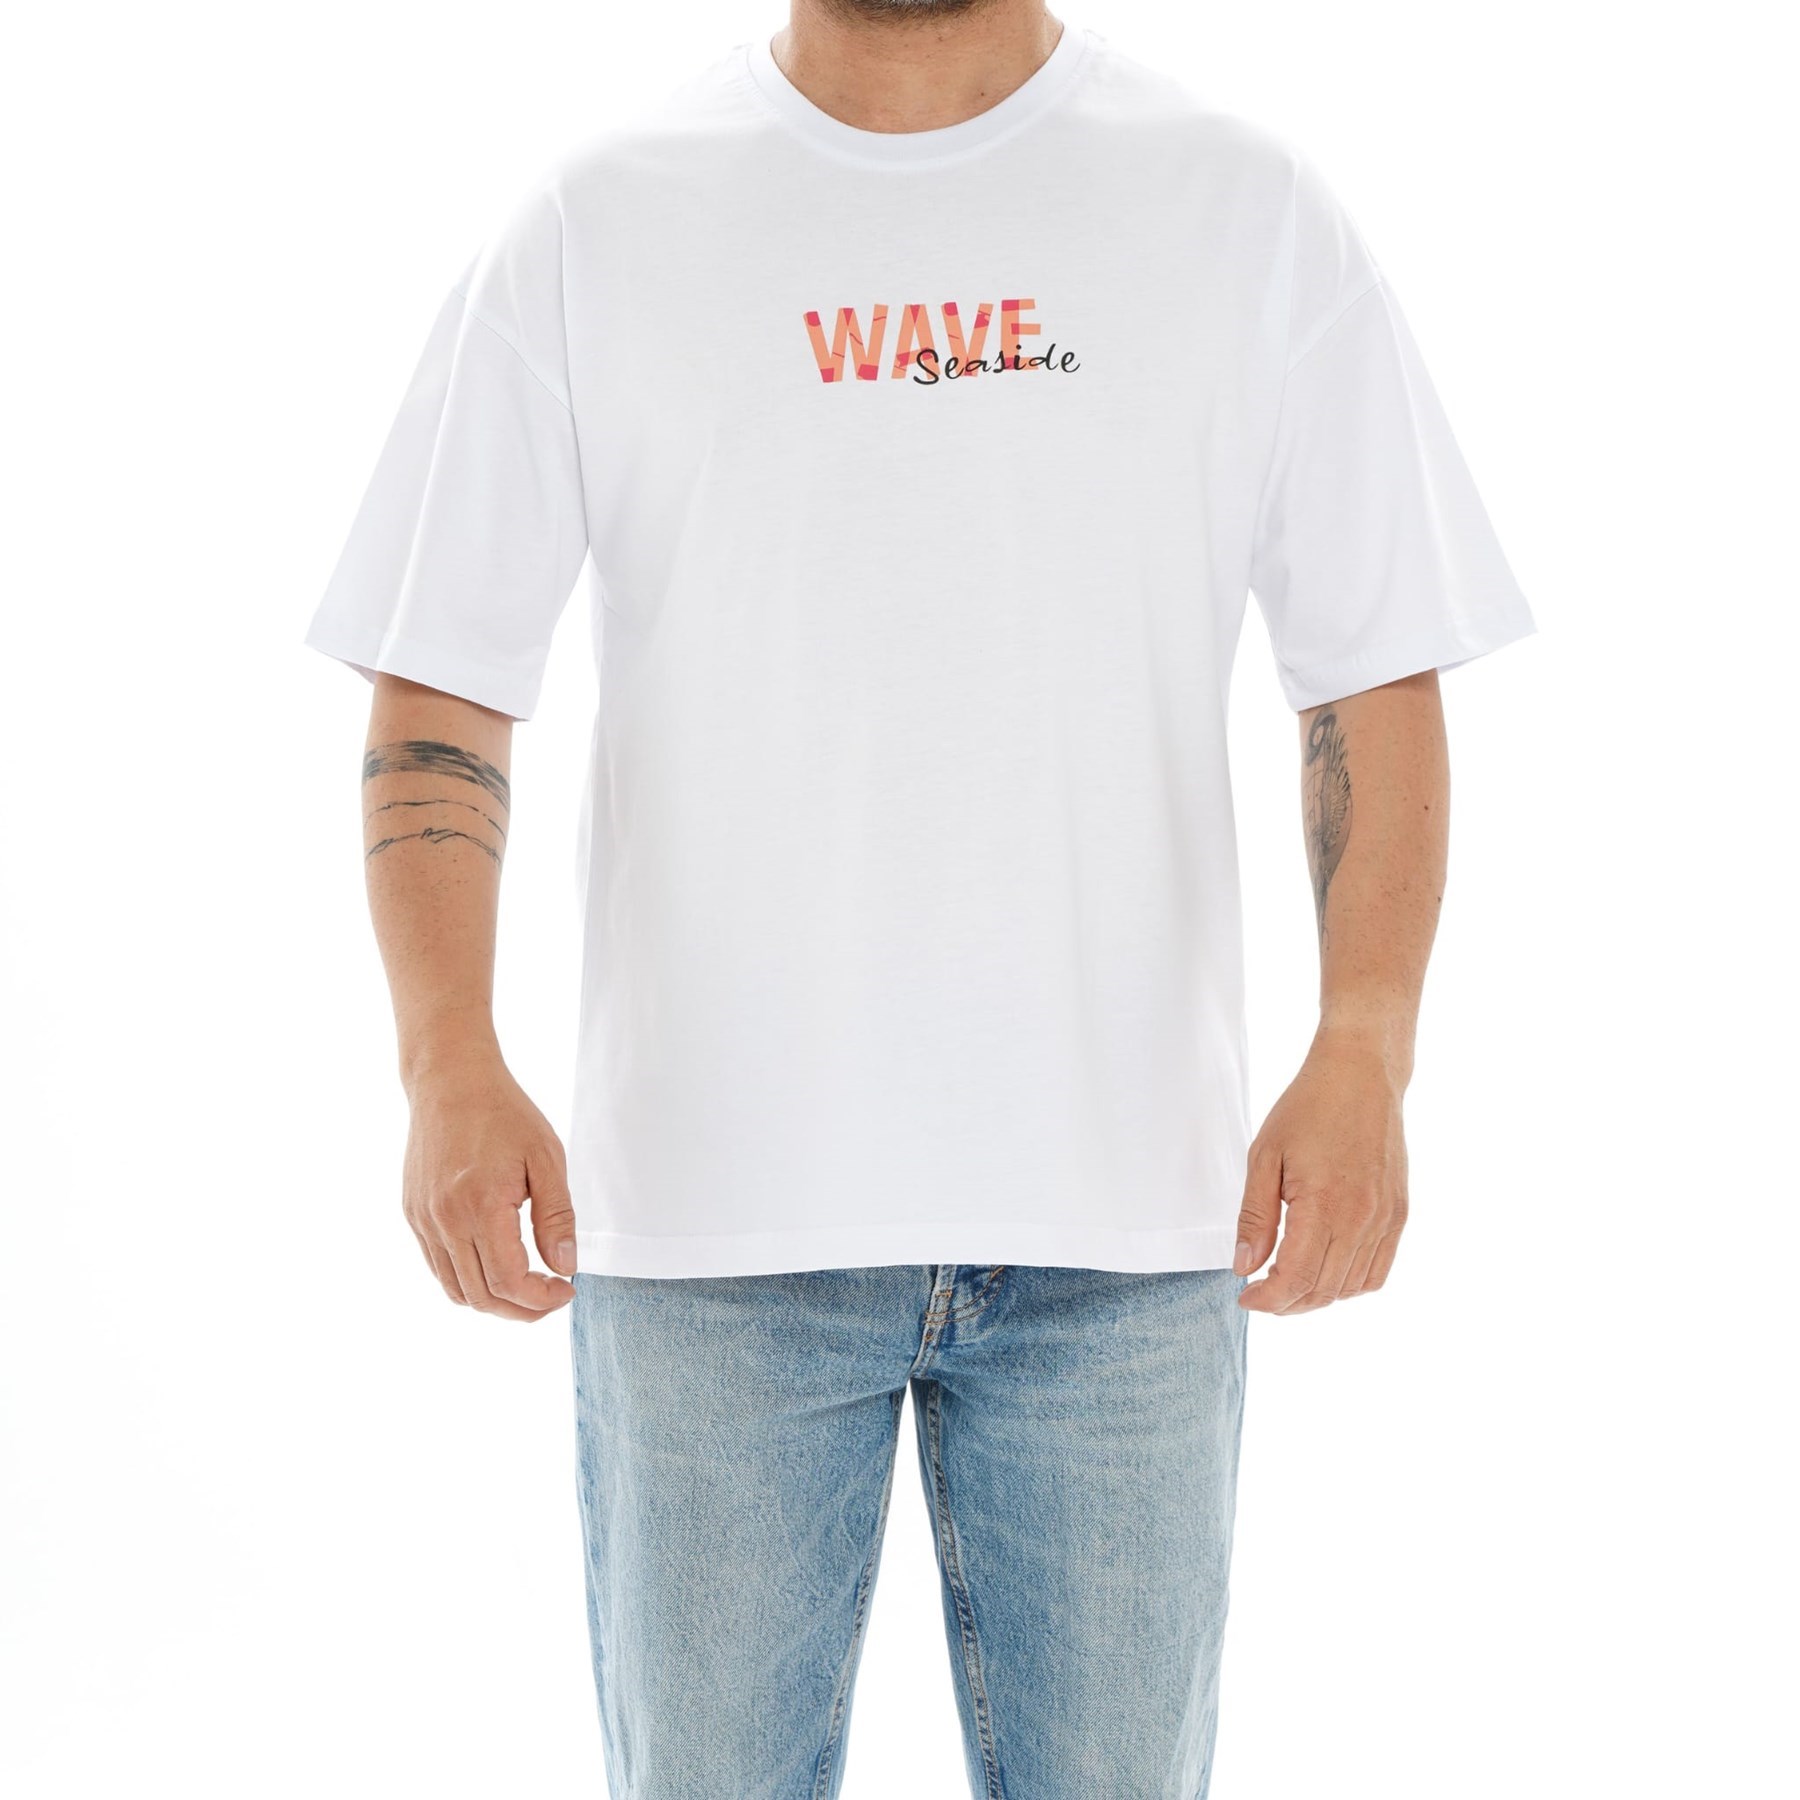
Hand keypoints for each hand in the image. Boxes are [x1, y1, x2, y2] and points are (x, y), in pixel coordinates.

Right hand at [402, 1053, 576, 1319]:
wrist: (450, 1082)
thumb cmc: (504, 1114)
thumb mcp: (547, 1158)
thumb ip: (556, 1216)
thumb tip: (564, 1266)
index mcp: (480, 1206)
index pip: (508, 1281)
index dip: (540, 1299)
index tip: (567, 1289)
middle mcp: (445, 1220)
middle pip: (481, 1296)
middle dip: (522, 1310)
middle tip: (552, 1297)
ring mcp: (423, 1220)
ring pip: (455, 1289)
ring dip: (494, 1301)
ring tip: (527, 1289)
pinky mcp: (414, 1214)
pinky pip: (438, 1267)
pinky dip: (468, 1280)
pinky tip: (496, 1266)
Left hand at [1234, 1033, 1408, 1312]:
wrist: (1361, 1074)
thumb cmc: (1308, 1108)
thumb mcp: (1264, 1156)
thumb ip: (1255, 1217)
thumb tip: (1245, 1266)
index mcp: (1324, 1203)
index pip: (1297, 1278)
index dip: (1268, 1300)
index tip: (1245, 1297)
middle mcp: (1363, 1218)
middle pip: (1324, 1290)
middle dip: (1287, 1304)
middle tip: (1260, 1294)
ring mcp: (1387, 1218)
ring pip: (1353, 1287)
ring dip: (1317, 1297)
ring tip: (1288, 1284)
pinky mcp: (1400, 1213)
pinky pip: (1378, 1270)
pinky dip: (1350, 1284)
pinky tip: (1325, 1271)